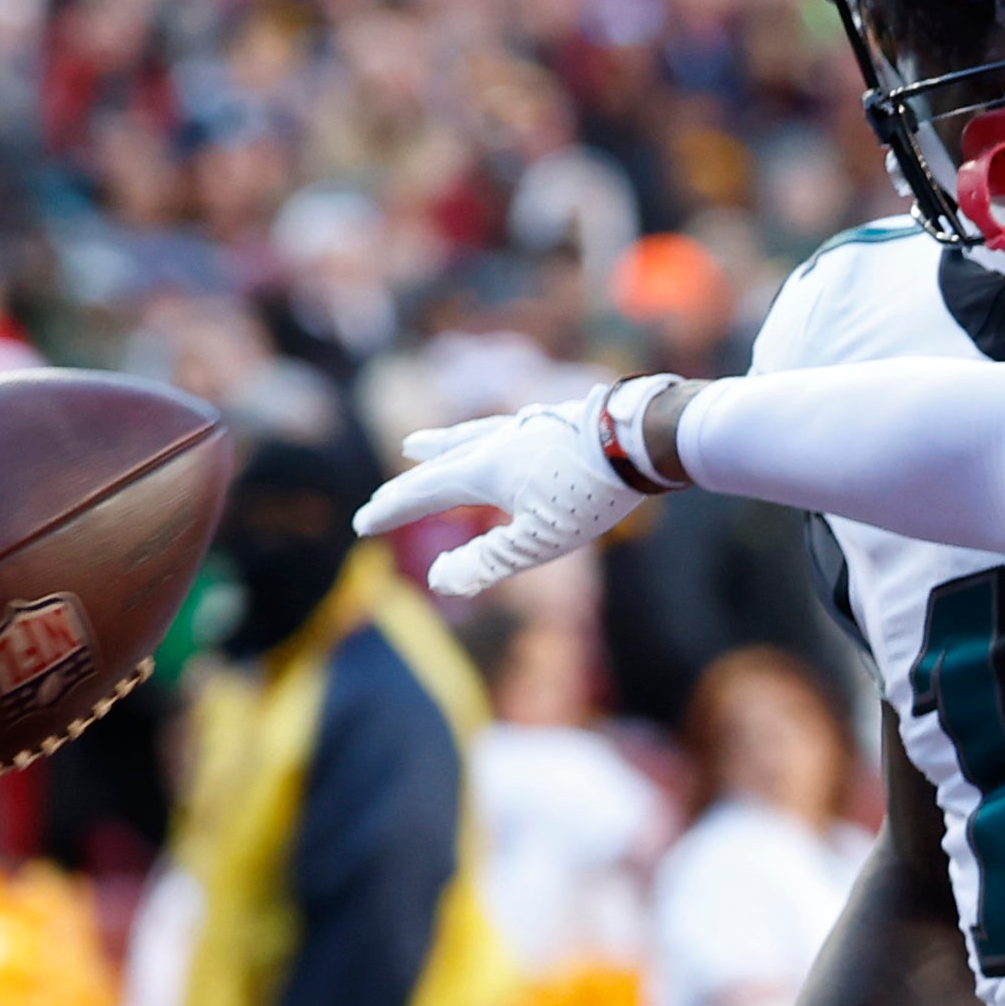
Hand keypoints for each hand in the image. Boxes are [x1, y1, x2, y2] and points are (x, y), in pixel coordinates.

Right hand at [354, 391, 637, 597]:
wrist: (642, 437)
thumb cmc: (590, 492)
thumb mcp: (539, 541)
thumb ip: (487, 562)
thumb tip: (439, 581)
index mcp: (483, 469)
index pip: (424, 493)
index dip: (391, 511)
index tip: (362, 524)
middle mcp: (496, 442)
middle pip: (439, 466)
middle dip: (407, 486)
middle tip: (381, 500)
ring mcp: (525, 429)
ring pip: (469, 437)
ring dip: (439, 446)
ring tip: (416, 446)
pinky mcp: (552, 424)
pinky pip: (502, 432)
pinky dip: (482, 438)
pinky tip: (497, 438)